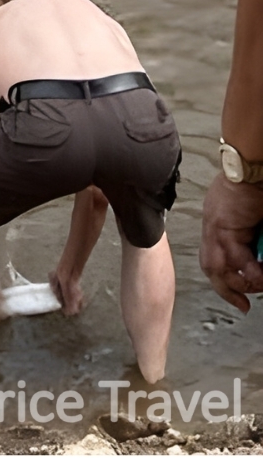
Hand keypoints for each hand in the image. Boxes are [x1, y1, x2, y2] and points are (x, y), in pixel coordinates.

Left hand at [200, 175, 262, 310]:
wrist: (251, 167)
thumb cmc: (256, 187)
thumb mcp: (253, 219)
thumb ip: (252, 238)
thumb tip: (259, 259)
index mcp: (219, 226)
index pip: (215, 259)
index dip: (224, 281)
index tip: (239, 299)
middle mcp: (212, 228)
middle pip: (210, 268)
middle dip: (228, 289)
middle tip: (243, 302)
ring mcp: (214, 227)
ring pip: (217, 267)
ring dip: (239, 281)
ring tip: (257, 284)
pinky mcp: (222, 226)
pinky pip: (232, 256)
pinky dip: (246, 269)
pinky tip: (258, 274)